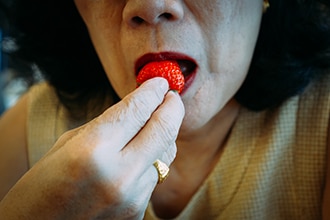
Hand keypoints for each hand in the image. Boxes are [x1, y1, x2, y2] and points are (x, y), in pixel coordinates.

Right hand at [0, 77, 184, 218]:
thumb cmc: (41, 189)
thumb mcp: (67, 146)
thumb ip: (107, 127)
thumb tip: (138, 111)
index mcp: (93, 150)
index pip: (136, 109)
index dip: (152, 90)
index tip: (159, 82)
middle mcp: (120, 174)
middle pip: (164, 129)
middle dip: (172, 106)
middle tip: (172, 96)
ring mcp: (133, 198)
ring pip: (166, 154)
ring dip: (164, 133)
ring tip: (158, 122)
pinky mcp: (138, 213)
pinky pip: (155, 176)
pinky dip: (152, 159)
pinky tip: (141, 154)